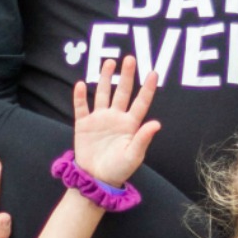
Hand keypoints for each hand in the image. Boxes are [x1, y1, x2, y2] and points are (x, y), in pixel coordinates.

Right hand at [70, 55, 160, 188]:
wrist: (96, 179)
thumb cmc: (118, 169)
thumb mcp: (133, 156)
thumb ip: (143, 139)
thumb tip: (157, 123)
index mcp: (130, 124)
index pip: (141, 102)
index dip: (147, 88)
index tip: (154, 73)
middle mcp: (116, 118)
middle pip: (122, 92)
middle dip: (126, 76)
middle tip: (130, 59)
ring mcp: (99, 119)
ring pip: (103, 94)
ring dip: (105, 78)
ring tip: (109, 62)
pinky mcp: (84, 125)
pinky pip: (81, 107)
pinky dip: (80, 96)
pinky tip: (80, 84)